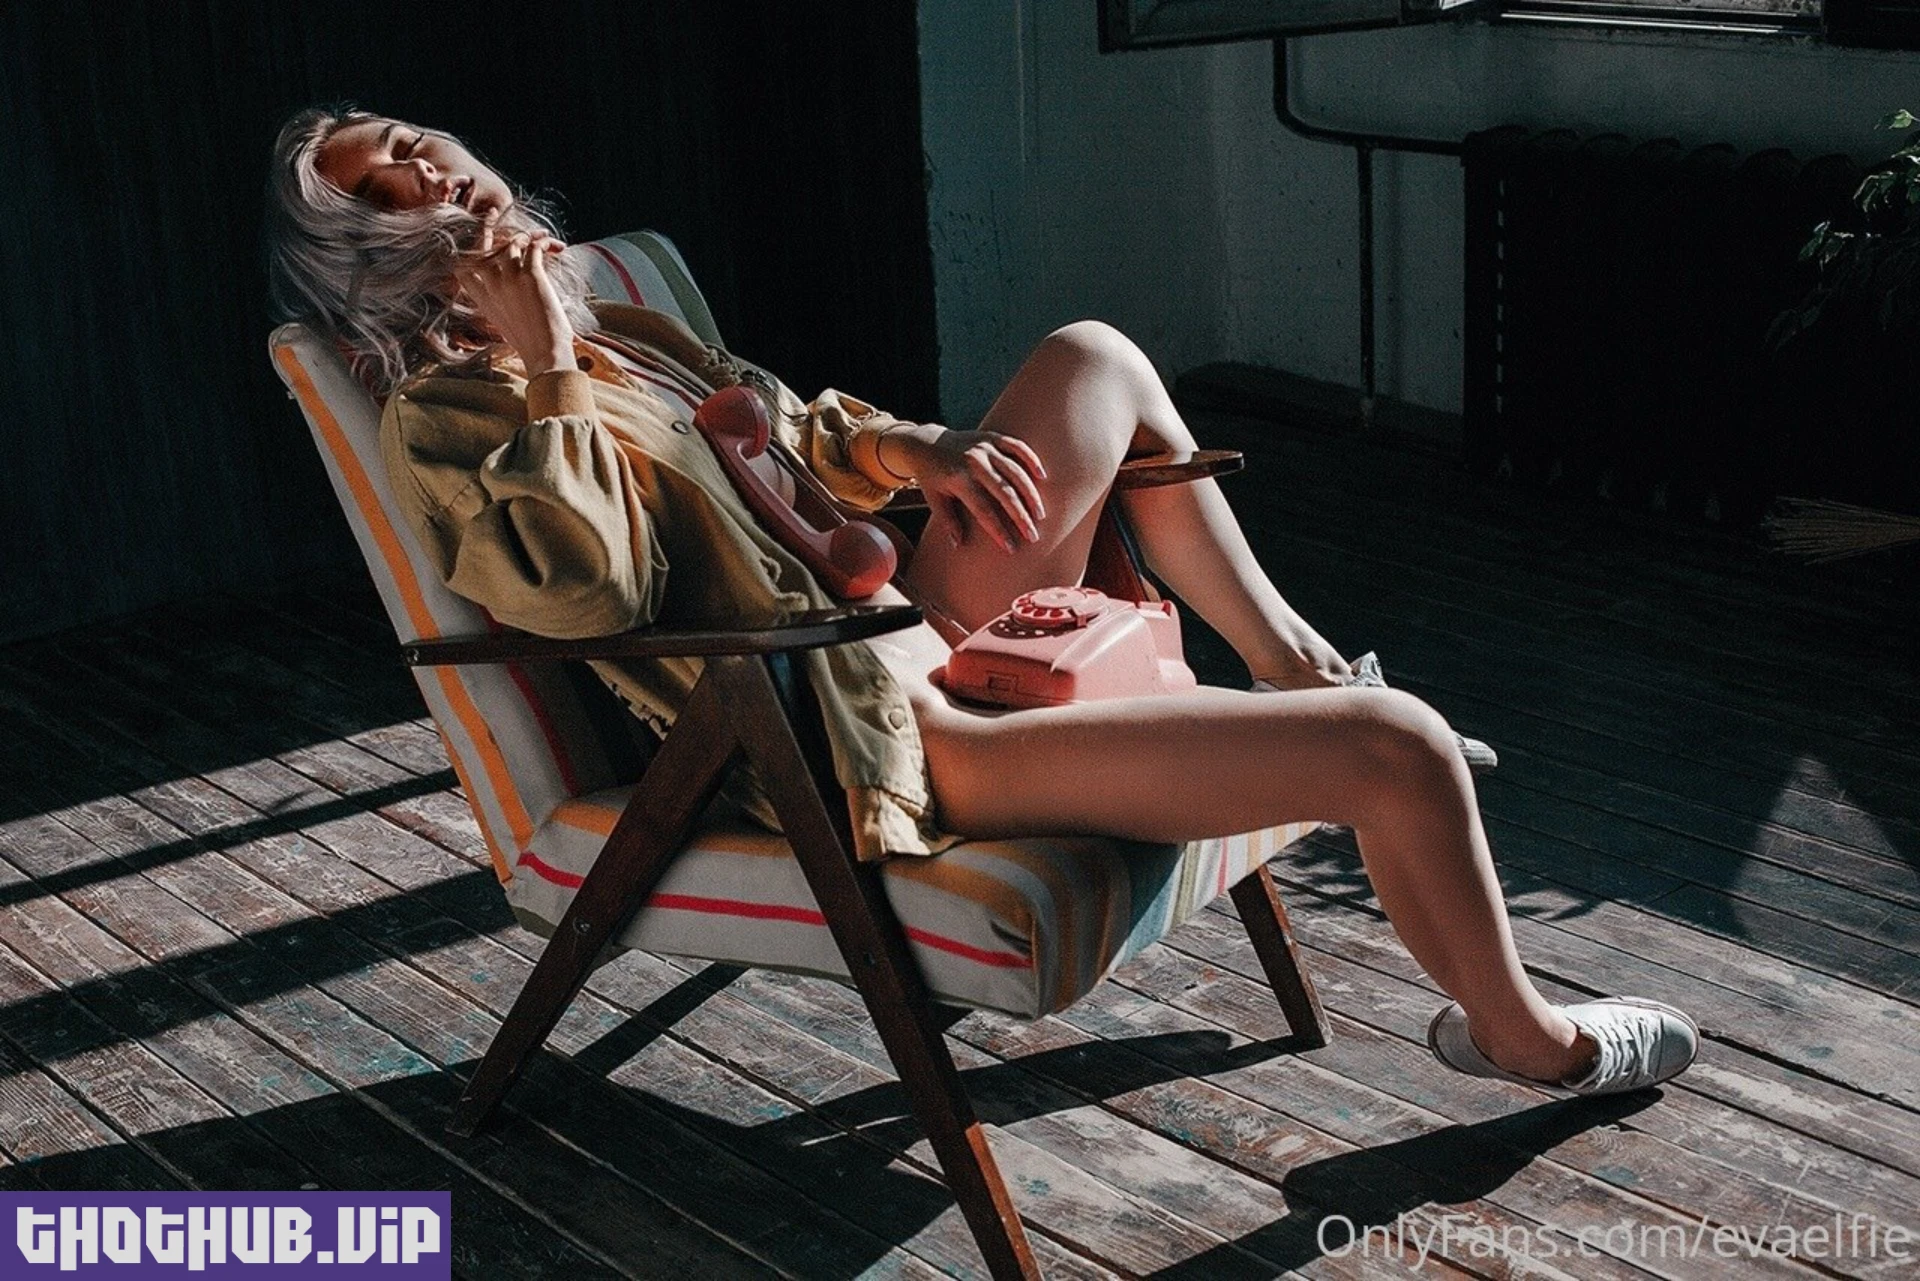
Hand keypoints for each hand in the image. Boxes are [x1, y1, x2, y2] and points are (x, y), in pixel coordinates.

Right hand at [452, 219, 575, 377]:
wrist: (544, 353)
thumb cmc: (530, 343)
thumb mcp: (503, 321)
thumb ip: (499, 300)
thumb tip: (507, 285)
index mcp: (482, 298)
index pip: (461, 266)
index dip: (464, 246)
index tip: (472, 234)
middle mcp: (491, 285)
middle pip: (483, 245)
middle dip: (487, 226)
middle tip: (494, 212)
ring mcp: (509, 278)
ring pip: (512, 241)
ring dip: (528, 235)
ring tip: (543, 237)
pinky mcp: (530, 275)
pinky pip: (533, 246)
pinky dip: (544, 242)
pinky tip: (555, 246)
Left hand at [883, 424, 1047, 552]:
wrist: (926, 442)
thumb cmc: (932, 476)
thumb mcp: (934, 499)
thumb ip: (947, 521)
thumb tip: (958, 545)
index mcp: (958, 479)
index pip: (983, 510)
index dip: (998, 530)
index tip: (1011, 548)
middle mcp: (973, 462)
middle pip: (1004, 493)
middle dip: (1020, 517)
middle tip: (1033, 536)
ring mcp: (984, 447)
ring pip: (1015, 471)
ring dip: (1030, 494)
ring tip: (1040, 515)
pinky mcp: (992, 437)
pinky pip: (1017, 446)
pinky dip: (1031, 459)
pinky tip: (1042, 476)